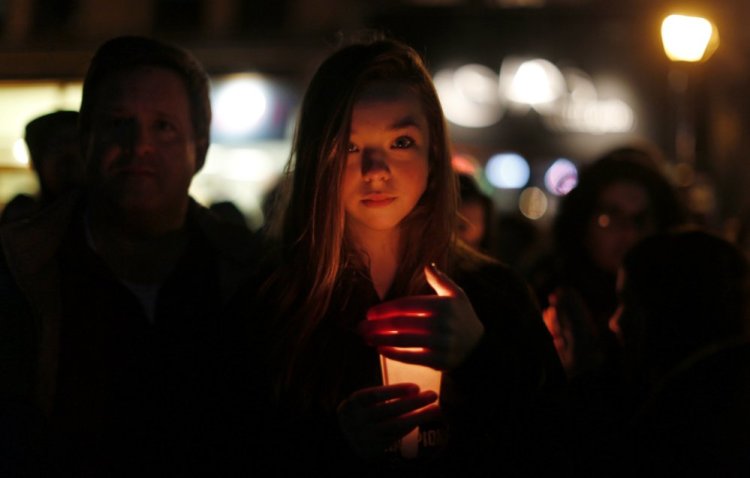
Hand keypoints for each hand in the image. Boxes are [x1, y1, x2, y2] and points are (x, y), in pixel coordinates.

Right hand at [337, 383, 439, 459]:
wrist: (342, 438)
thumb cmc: (358, 413)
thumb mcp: (360, 401)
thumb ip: (380, 395)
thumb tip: (412, 389)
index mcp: (353, 403)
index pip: (375, 395)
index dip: (396, 391)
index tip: (416, 387)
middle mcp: (358, 420)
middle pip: (388, 411)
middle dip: (413, 403)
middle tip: (432, 395)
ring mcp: (365, 436)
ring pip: (395, 426)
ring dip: (418, 417)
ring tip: (435, 409)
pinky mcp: (373, 448)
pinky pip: (395, 436)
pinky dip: (409, 427)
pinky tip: (421, 419)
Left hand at [360, 263, 484, 370]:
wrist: (478, 349)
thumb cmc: (462, 318)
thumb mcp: (457, 295)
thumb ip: (440, 280)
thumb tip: (428, 264)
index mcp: (442, 304)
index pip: (407, 305)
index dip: (386, 309)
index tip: (370, 313)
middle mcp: (441, 323)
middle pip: (401, 323)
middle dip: (377, 325)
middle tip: (360, 326)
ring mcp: (439, 343)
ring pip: (403, 340)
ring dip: (380, 339)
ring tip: (365, 338)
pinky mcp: (438, 361)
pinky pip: (411, 357)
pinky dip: (393, 353)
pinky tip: (380, 350)